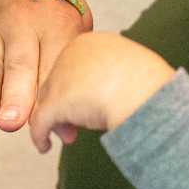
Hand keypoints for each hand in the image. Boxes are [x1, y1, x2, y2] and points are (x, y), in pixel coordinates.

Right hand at [0, 0, 92, 131]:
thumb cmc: (51, 5)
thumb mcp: (74, 28)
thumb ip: (70, 78)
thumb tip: (67, 135)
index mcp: (55, 20)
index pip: (53, 62)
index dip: (49, 95)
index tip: (48, 127)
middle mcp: (21, 20)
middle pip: (18, 60)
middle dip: (15, 93)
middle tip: (11, 122)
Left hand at [27, 32, 172, 153]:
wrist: (144, 91)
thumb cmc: (147, 84)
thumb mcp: (130, 70)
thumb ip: (114, 74)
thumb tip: (116, 89)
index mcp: (89, 42)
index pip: (73, 65)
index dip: (77, 86)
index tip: (84, 100)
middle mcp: (70, 54)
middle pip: (56, 80)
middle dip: (62, 102)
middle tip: (68, 121)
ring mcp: (60, 77)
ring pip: (47, 100)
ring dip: (52, 119)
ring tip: (60, 134)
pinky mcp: (56, 103)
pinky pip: (41, 122)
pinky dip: (40, 136)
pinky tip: (44, 146)